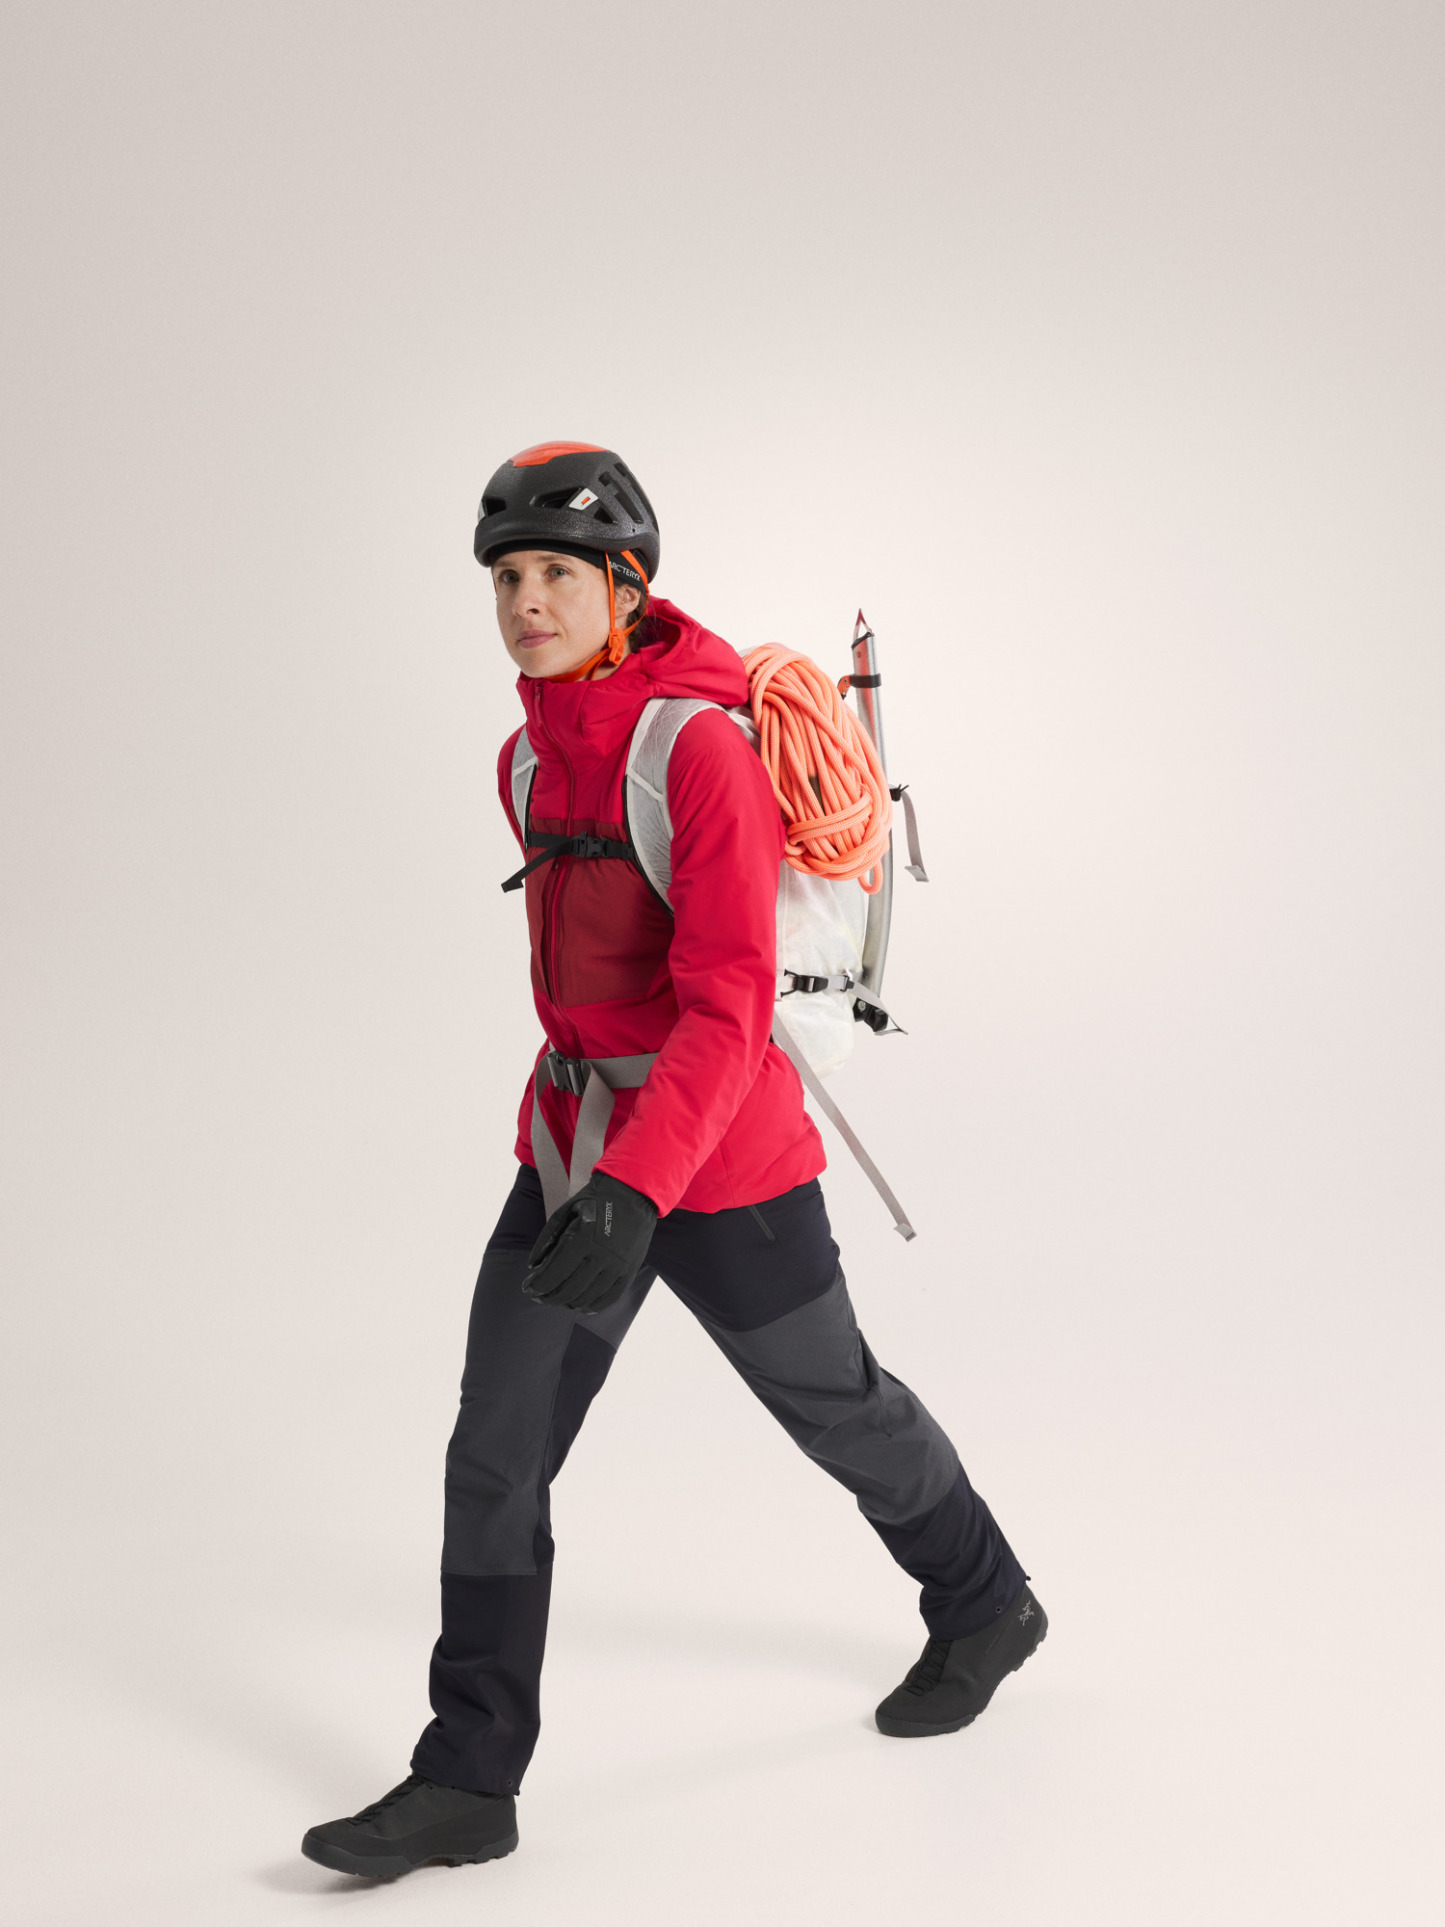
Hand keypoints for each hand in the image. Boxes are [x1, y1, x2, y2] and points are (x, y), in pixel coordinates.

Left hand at [523, 1171, 657, 1313]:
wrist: (634, 1193)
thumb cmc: (595, 1200)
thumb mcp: (566, 1211)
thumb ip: (547, 1239)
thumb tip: (533, 1267)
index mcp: (582, 1236)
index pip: (554, 1273)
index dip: (538, 1285)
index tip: (528, 1289)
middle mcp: (601, 1254)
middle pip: (569, 1290)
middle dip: (548, 1297)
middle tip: (539, 1297)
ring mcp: (617, 1265)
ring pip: (587, 1297)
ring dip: (567, 1303)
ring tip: (557, 1299)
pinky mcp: (629, 1271)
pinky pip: (609, 1298)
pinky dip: (592, 1307)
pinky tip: (580, 1306)